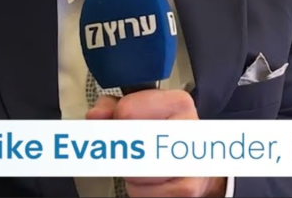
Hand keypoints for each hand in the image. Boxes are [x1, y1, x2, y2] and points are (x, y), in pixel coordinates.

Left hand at [86, 90, 226, 197]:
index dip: (114, 123)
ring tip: (140, 164)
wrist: (196, 165)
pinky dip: (138, 190)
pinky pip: (143, 192)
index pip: (127, 111)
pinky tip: (149, 181)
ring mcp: (191, 159)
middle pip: (132, 143)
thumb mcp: (136, 111)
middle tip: (127, 150)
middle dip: (122, 150)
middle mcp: (189, 127)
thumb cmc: (163, 136)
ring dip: (129, 172)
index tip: (117, 127)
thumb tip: (96, 116)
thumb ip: (111, 108)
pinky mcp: (187, 188)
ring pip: (135, 171)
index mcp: (177, 102)